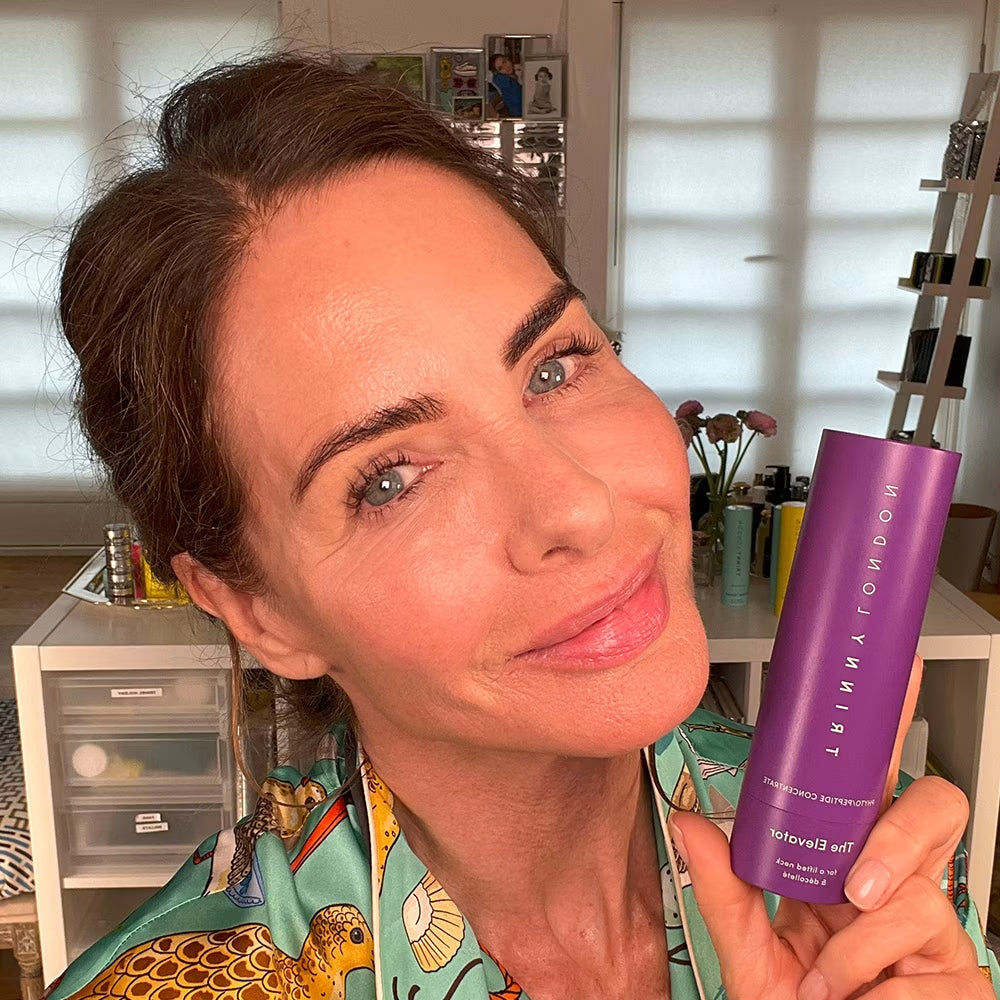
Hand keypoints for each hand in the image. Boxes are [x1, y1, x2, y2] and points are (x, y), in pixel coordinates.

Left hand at [669, 655, 993, 998]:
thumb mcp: (752, 957)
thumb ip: (723, 892)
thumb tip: (689, 821)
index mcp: (844, 868)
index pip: (868, 784)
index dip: (885, 725)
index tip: (892, 672)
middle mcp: (894, 885)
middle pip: (934, 805)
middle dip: (903, 827)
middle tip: (857, 881)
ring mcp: (934, 929)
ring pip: (921, 882)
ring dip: (860, 940)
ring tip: (830, 979)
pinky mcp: (960, 974)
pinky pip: (924, 941)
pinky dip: (870, 980)